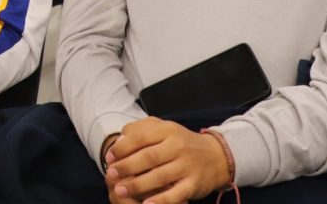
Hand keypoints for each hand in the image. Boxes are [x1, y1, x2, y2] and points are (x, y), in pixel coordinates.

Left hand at [105, 118, 229, 203]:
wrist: (217, 156)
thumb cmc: (181, 143)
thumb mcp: (164, 129)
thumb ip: (141, 130)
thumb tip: (120, 141)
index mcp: (168, 130)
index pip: (141, 136)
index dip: (123, 147)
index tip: (109, 157)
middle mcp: (178, 147)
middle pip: (148, 157)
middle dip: (127, 167)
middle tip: (111, 175)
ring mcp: (187, 166)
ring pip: (159, 176)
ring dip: (137, 185)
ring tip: (120, 191)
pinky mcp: (194, 184)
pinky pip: (175, 194)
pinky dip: (161, 200)